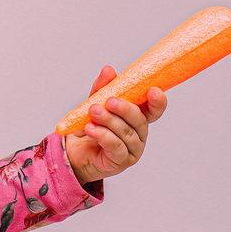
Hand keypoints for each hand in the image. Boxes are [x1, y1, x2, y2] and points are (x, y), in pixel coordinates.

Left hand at [64, 65, 167, 185]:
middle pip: (139, 120)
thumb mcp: (94, 103)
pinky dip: (103, 135)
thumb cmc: (89, 126)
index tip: (153, 91)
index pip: (154, 109)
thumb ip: (102, 88)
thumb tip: (108, 70)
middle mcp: (138, 134)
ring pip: (126, 133)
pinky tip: (91, 128)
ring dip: (109, 120)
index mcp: (137, 117)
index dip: (157, 101)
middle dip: (125, 109)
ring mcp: (132, 149)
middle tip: (109, 101)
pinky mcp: (120, 161)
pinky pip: (115, 147)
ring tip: (93, 112)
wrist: (73, 150)